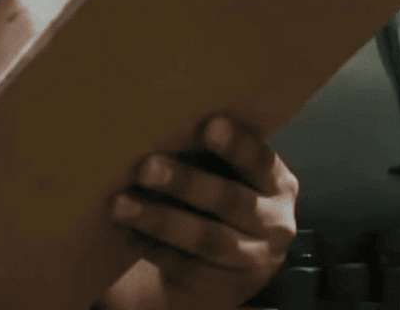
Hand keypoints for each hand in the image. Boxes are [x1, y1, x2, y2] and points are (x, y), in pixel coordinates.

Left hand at [105, 116, 297, 309]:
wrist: (240, 256)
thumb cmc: (226, 186)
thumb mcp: (234, 169)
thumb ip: (211, 148)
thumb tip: (163, 112)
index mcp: (278, 183)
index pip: (260, 161)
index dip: (236, 145)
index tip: (209, 125)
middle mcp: (275, 223)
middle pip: (229, 201)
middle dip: (185, 183)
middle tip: (146, 167)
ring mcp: (254, 260)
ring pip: (206, 241)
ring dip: (160, 220)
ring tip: (122, 204)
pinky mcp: (228, 287)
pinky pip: (189, 269)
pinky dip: (156, 249)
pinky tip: (128, 232)